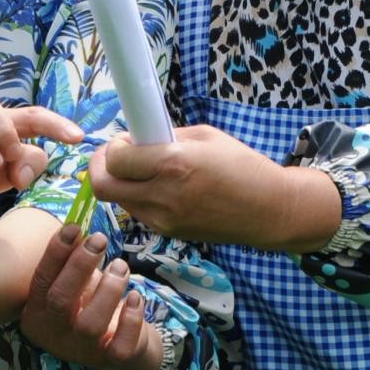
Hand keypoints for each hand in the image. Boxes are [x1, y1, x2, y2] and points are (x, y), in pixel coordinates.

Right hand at [16, 223, 157, 369]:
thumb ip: (73, 261)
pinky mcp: (109, 360)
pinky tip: (136, 297)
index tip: (74, 227)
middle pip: (61, 300)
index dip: (56, 253)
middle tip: (99, 240)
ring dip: (108, 289)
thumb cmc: (89, 305)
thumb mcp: (76, 284)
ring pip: (90, 324)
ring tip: (121, 266)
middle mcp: (54, 334)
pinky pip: (119, 345)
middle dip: (80, 266)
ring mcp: (81, 350)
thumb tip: (78, 226)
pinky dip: (130, 319)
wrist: (115, 347)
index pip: (41, 280)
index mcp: (38, 312)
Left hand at [90, 124, 342, 251]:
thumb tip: (136, 138)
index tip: (125, 140)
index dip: (112, 148)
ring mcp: (164, 219)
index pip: (114, 160)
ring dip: (120, 183)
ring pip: (118, 200)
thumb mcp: (205, 137)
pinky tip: (159, 187)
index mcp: (173, 164)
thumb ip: (165, 137)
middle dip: (100, 167)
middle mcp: (163, 195)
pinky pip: (138, 212)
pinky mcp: (168, 233)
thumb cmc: (243, 166)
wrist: (269, 211)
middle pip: (103, 187)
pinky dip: (138, 197)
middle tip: (114, 156)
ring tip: (143, 170)